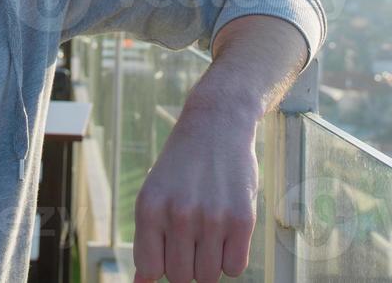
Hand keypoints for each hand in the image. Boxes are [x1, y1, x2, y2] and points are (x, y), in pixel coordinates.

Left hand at [131, 108, 258, 282]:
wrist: (216, 124)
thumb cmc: (181, 165)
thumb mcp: (154, 193)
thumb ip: (148, 239)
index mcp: (150, 208)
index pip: (150, 270)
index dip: (161, 265)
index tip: (169, 251)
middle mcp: (179, 214)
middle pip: (181, 277)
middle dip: (187, 263)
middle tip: (193, 236)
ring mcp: (212, 218)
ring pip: (209, 276)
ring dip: (210, 261)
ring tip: (210, 230)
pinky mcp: (242, 219)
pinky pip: (235, 267)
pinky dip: (232, 257)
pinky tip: (227, 231)